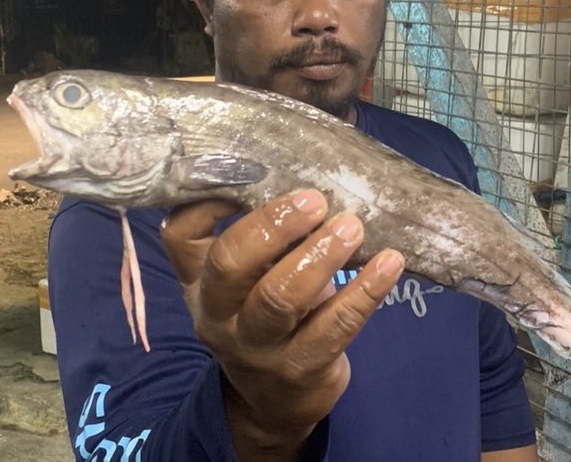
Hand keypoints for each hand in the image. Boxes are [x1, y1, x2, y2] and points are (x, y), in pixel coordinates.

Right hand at [160, 189, 404, 461]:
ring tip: (352, 226)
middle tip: (316, 200)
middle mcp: (217, 315)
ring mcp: (256, 347)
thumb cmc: (262, 317)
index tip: (251, 169)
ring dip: (321, 255)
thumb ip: (257, 240)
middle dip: (275, 225)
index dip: (206, 200)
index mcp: (200, 282)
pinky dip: (365, 291)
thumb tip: (302, 177)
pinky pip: (335, 326)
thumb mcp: (243, 284)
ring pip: (281, 297)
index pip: (181, 236)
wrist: (275, 401)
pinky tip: (390, 263)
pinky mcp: (300, 369)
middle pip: (232, 264)